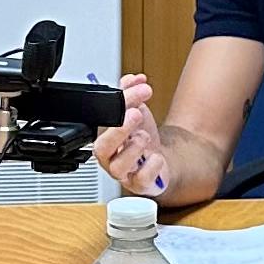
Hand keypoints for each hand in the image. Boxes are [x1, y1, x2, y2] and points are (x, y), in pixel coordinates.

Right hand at [92, 74, 170, 198]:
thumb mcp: (137, 112)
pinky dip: (151, 166)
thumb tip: (132, 79)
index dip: (114, 107)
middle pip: (102, 148)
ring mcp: (123, 173)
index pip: (101, 123)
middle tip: (135, 113)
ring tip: (145, 137)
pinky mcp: (138, 185)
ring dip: (134, 147)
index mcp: (105, 137)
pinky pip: (140, 180)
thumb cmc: (143, 139)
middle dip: (118, 129)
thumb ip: (131, 95)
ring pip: (118, 167)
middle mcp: (110, 157)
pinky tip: (155, 157)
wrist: (162, 159)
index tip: (134, 92)